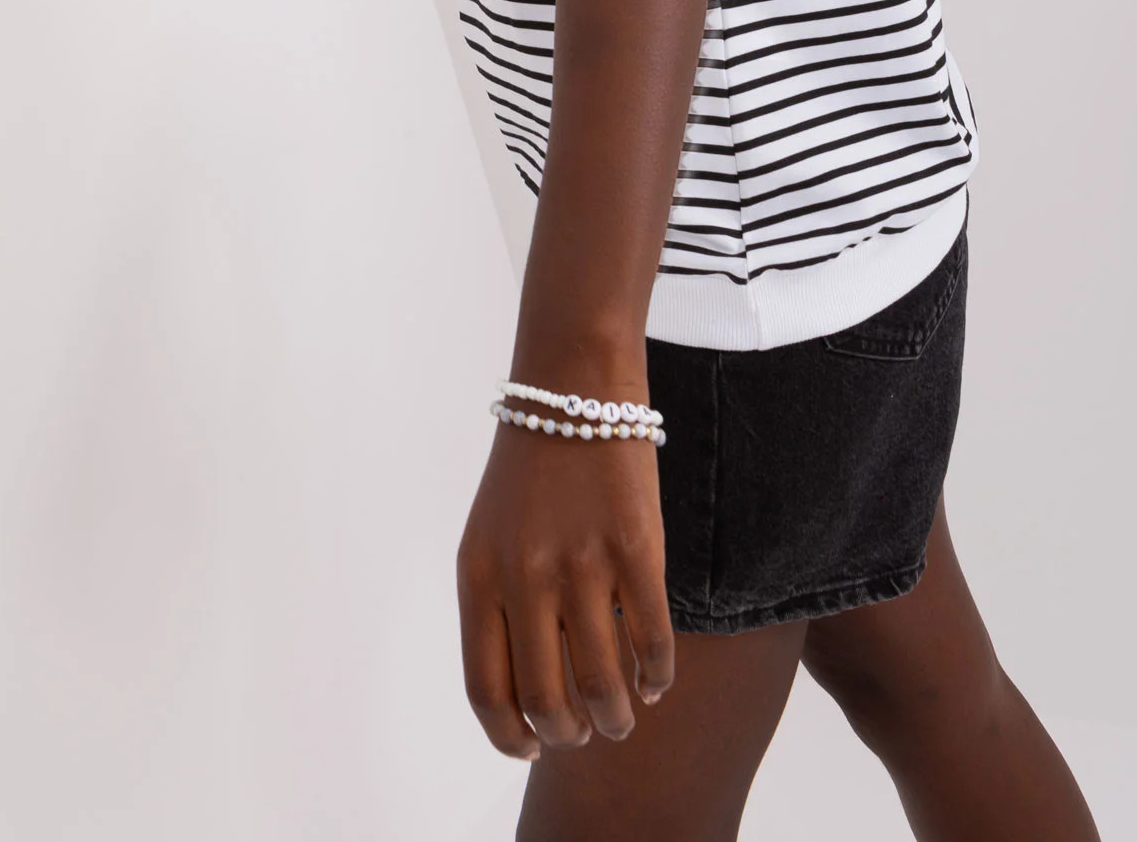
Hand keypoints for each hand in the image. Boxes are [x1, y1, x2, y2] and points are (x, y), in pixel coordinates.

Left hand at [455, 408, 674, 759]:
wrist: (572, 388)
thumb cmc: (530, 469)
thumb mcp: (488, 536)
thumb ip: (498, 606)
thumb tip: (527, 690)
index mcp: (478, 576)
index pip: (487, 689)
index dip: (510, 735)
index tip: (531, 748)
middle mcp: (524, 577)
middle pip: (546, 701)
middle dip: (569, 735)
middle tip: (585, 732)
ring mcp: (582, 564)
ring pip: (602, 685)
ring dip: (617, 717)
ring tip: (623, 716)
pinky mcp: (637, 550)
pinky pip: (652, 643)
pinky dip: (657, 677)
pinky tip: (656, 680)